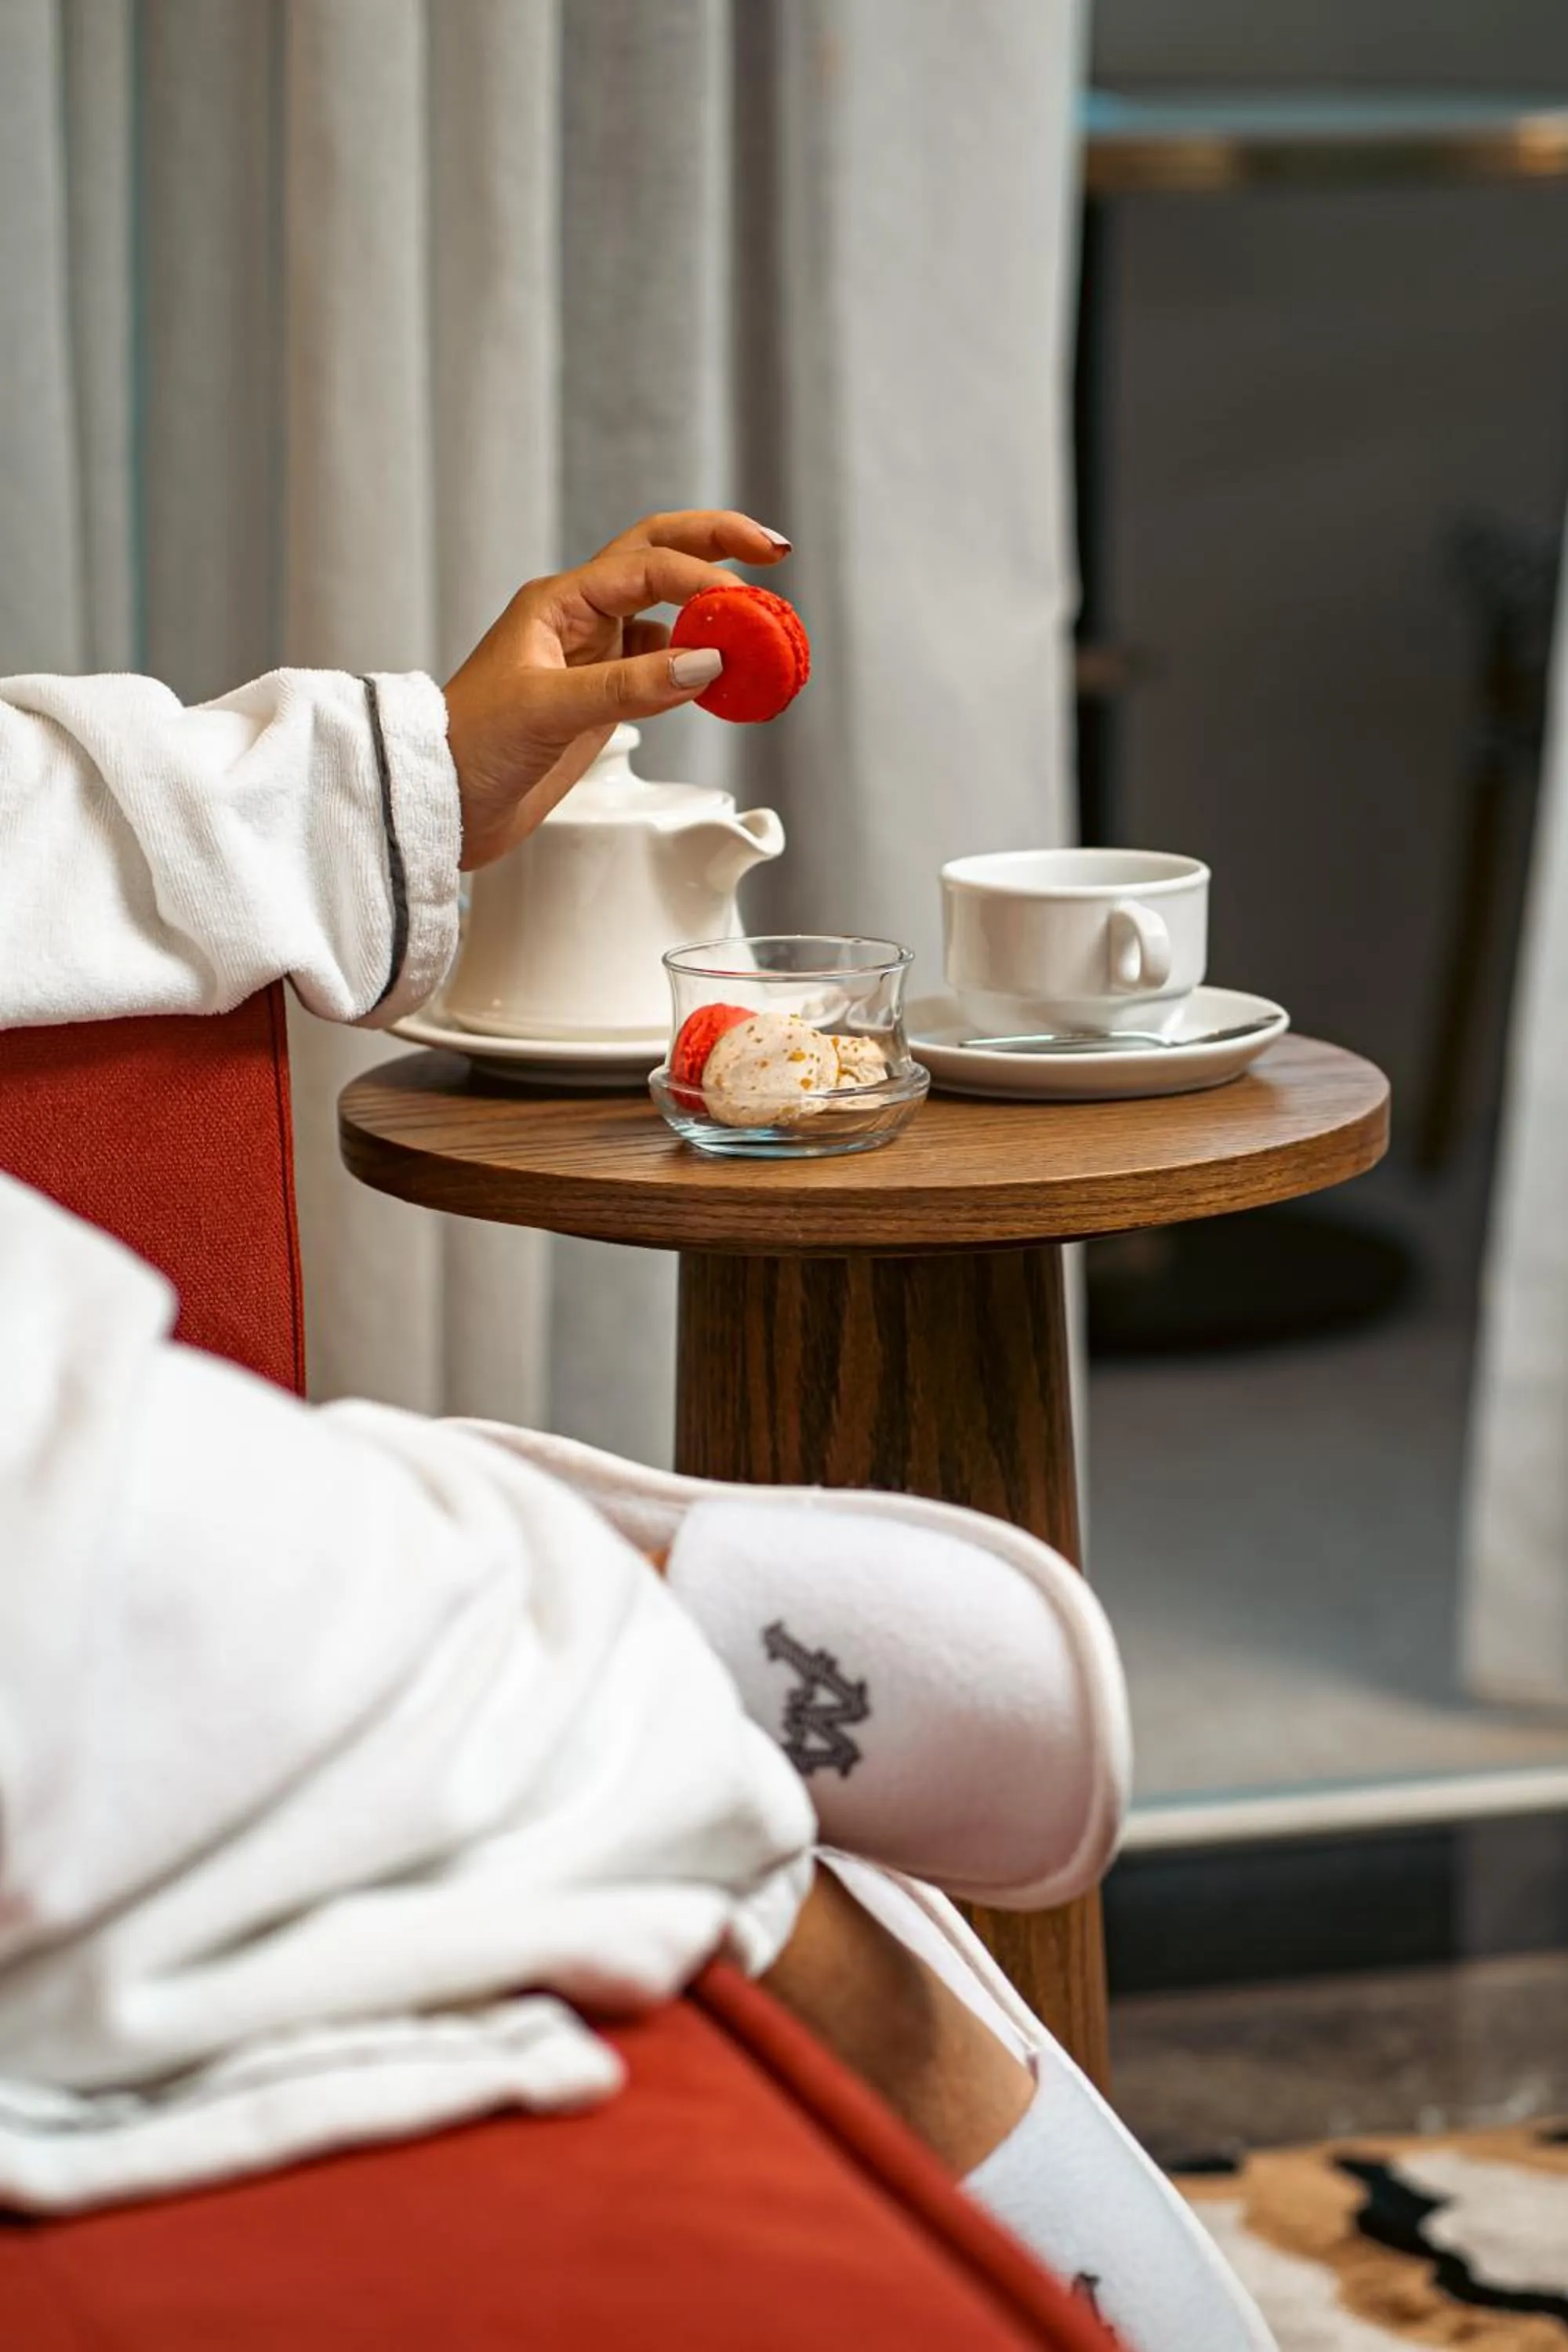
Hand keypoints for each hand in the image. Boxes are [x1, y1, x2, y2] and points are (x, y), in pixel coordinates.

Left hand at [442, 510, 790, 868]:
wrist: (442, 804)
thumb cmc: (471, 748)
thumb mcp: (549, 711)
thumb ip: (629, 687)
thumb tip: (708, 662)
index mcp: (559, 602)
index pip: (645, 567)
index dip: (700, 579)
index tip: (744, 607)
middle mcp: (580, 619)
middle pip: (659, 557)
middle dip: (717, 546)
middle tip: (776, 550)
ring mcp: (595, 658)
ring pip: (669, 617)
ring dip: (716, 616)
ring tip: (765, 629)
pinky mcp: (604, 699)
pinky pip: (665, 671)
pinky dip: (701, 670)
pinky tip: (727, 681)